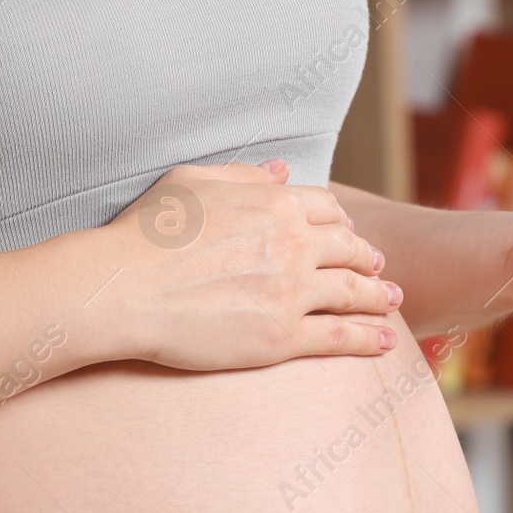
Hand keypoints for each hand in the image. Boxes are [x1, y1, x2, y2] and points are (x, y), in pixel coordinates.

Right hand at [95, 160, 402, 369]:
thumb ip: (244, 175)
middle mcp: (293, 244)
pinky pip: (340, 336)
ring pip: (353, 293)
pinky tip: (386, 342)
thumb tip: (283, 171)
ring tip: (392, 302)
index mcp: (275, 203)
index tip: (349, 233)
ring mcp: (292, 292)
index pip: (328, 209)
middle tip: (379, 269)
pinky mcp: (283, 337)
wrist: (121, 288)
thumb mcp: (192, 181)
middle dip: (368, 259)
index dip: (343, 222)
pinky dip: (369, 338)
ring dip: (378, 297)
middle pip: (349, 250)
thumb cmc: (144, 233)